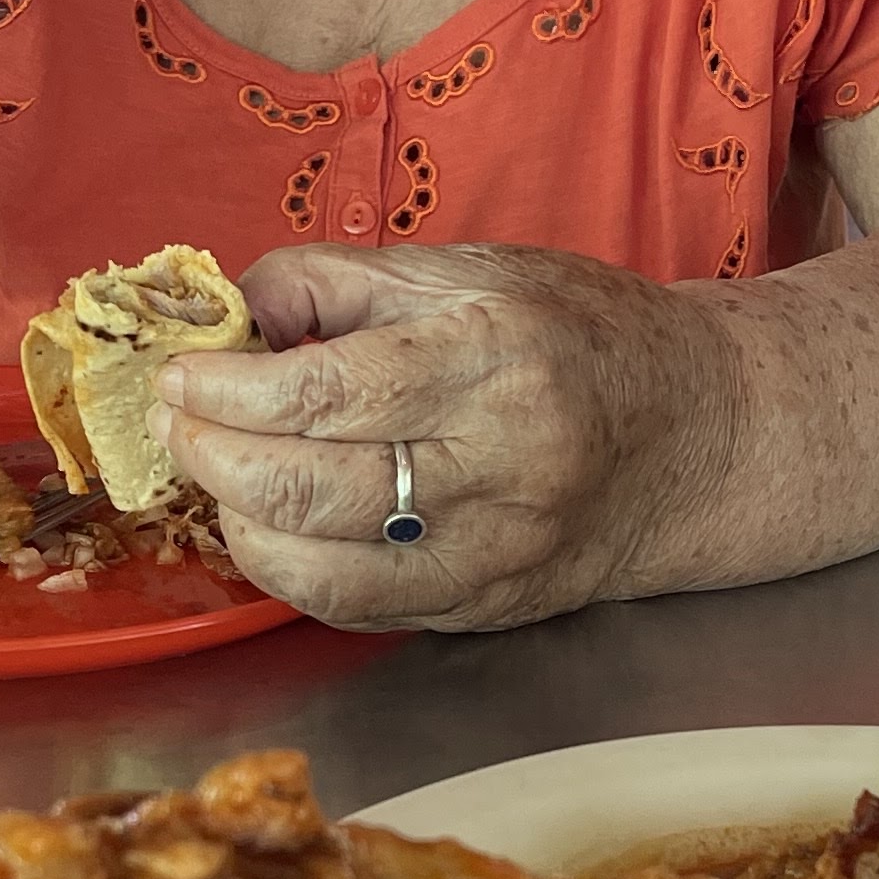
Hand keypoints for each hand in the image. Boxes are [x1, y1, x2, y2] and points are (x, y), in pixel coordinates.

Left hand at [155, 241, 738, 632]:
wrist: (701, 432)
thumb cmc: (582, 334)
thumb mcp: (471, 269)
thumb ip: (339, 282)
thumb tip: (229, 313)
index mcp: (496, 355)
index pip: (330, 391)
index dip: (230, 390)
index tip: (180, 375)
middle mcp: (502, 462)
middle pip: (314, 486)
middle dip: (215, 457)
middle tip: (177, 423)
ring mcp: (499, 549)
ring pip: (325, 570)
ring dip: (241, 524)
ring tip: (217, 473)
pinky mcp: (488, 606)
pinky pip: (359, 609)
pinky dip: (292, 571)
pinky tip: (272, 525)